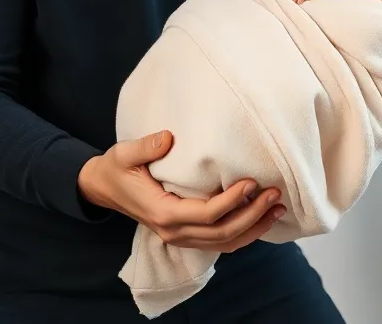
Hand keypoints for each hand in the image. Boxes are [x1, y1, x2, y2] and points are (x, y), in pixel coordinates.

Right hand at [79, 130, 285, 251]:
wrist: (103, 188)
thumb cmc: (116, 168)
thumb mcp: (124, 153)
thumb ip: (146, 146)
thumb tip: (169, 138)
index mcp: (162, 213)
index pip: (206, 214)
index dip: (232, 201)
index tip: (252, 182)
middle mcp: (174, 232)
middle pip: (222, 233)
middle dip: (253, 216)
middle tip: (275, 194)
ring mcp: (180, 238)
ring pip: (224, 243)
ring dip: (254, 229)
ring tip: (278, 209)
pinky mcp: (186, 235)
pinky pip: (219, 242)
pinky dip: (243, 234)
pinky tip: (261, 218)